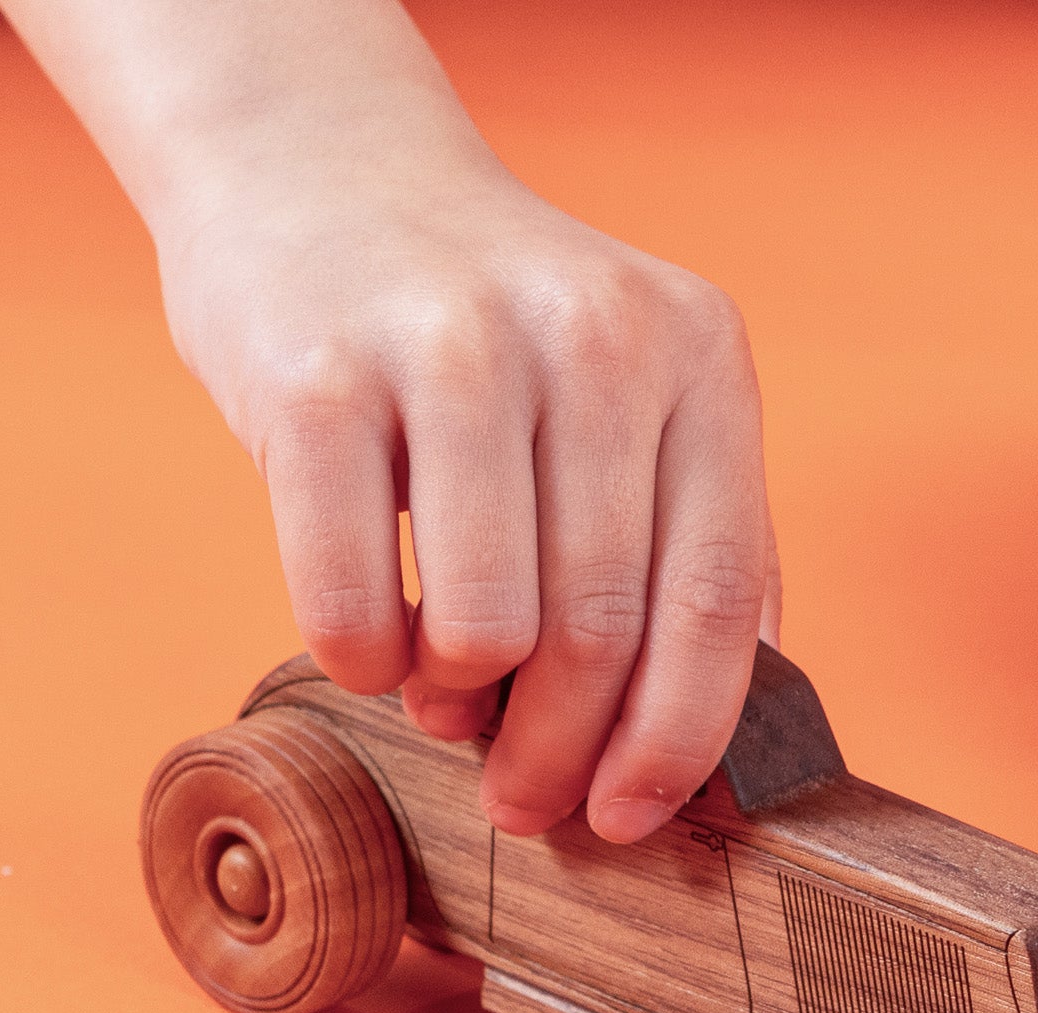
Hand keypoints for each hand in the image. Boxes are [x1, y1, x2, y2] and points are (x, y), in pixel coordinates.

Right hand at [157, 94, 778, 842]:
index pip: (720, 595)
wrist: (324, 173)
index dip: (680, 737)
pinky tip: (374, 647)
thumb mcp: (634, 392)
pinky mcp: (318, 376)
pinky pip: (350, 604)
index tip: (631, 815)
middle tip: (523, 800)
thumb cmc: (489, 334)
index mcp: (697, 355)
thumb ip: (690, 535)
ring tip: (446, 697)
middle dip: (559, 756)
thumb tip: (714, 721)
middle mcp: (592, 338)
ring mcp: (453, 348)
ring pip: (487, 628)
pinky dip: (364, 664)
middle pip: (604, 629)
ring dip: (460, 704)